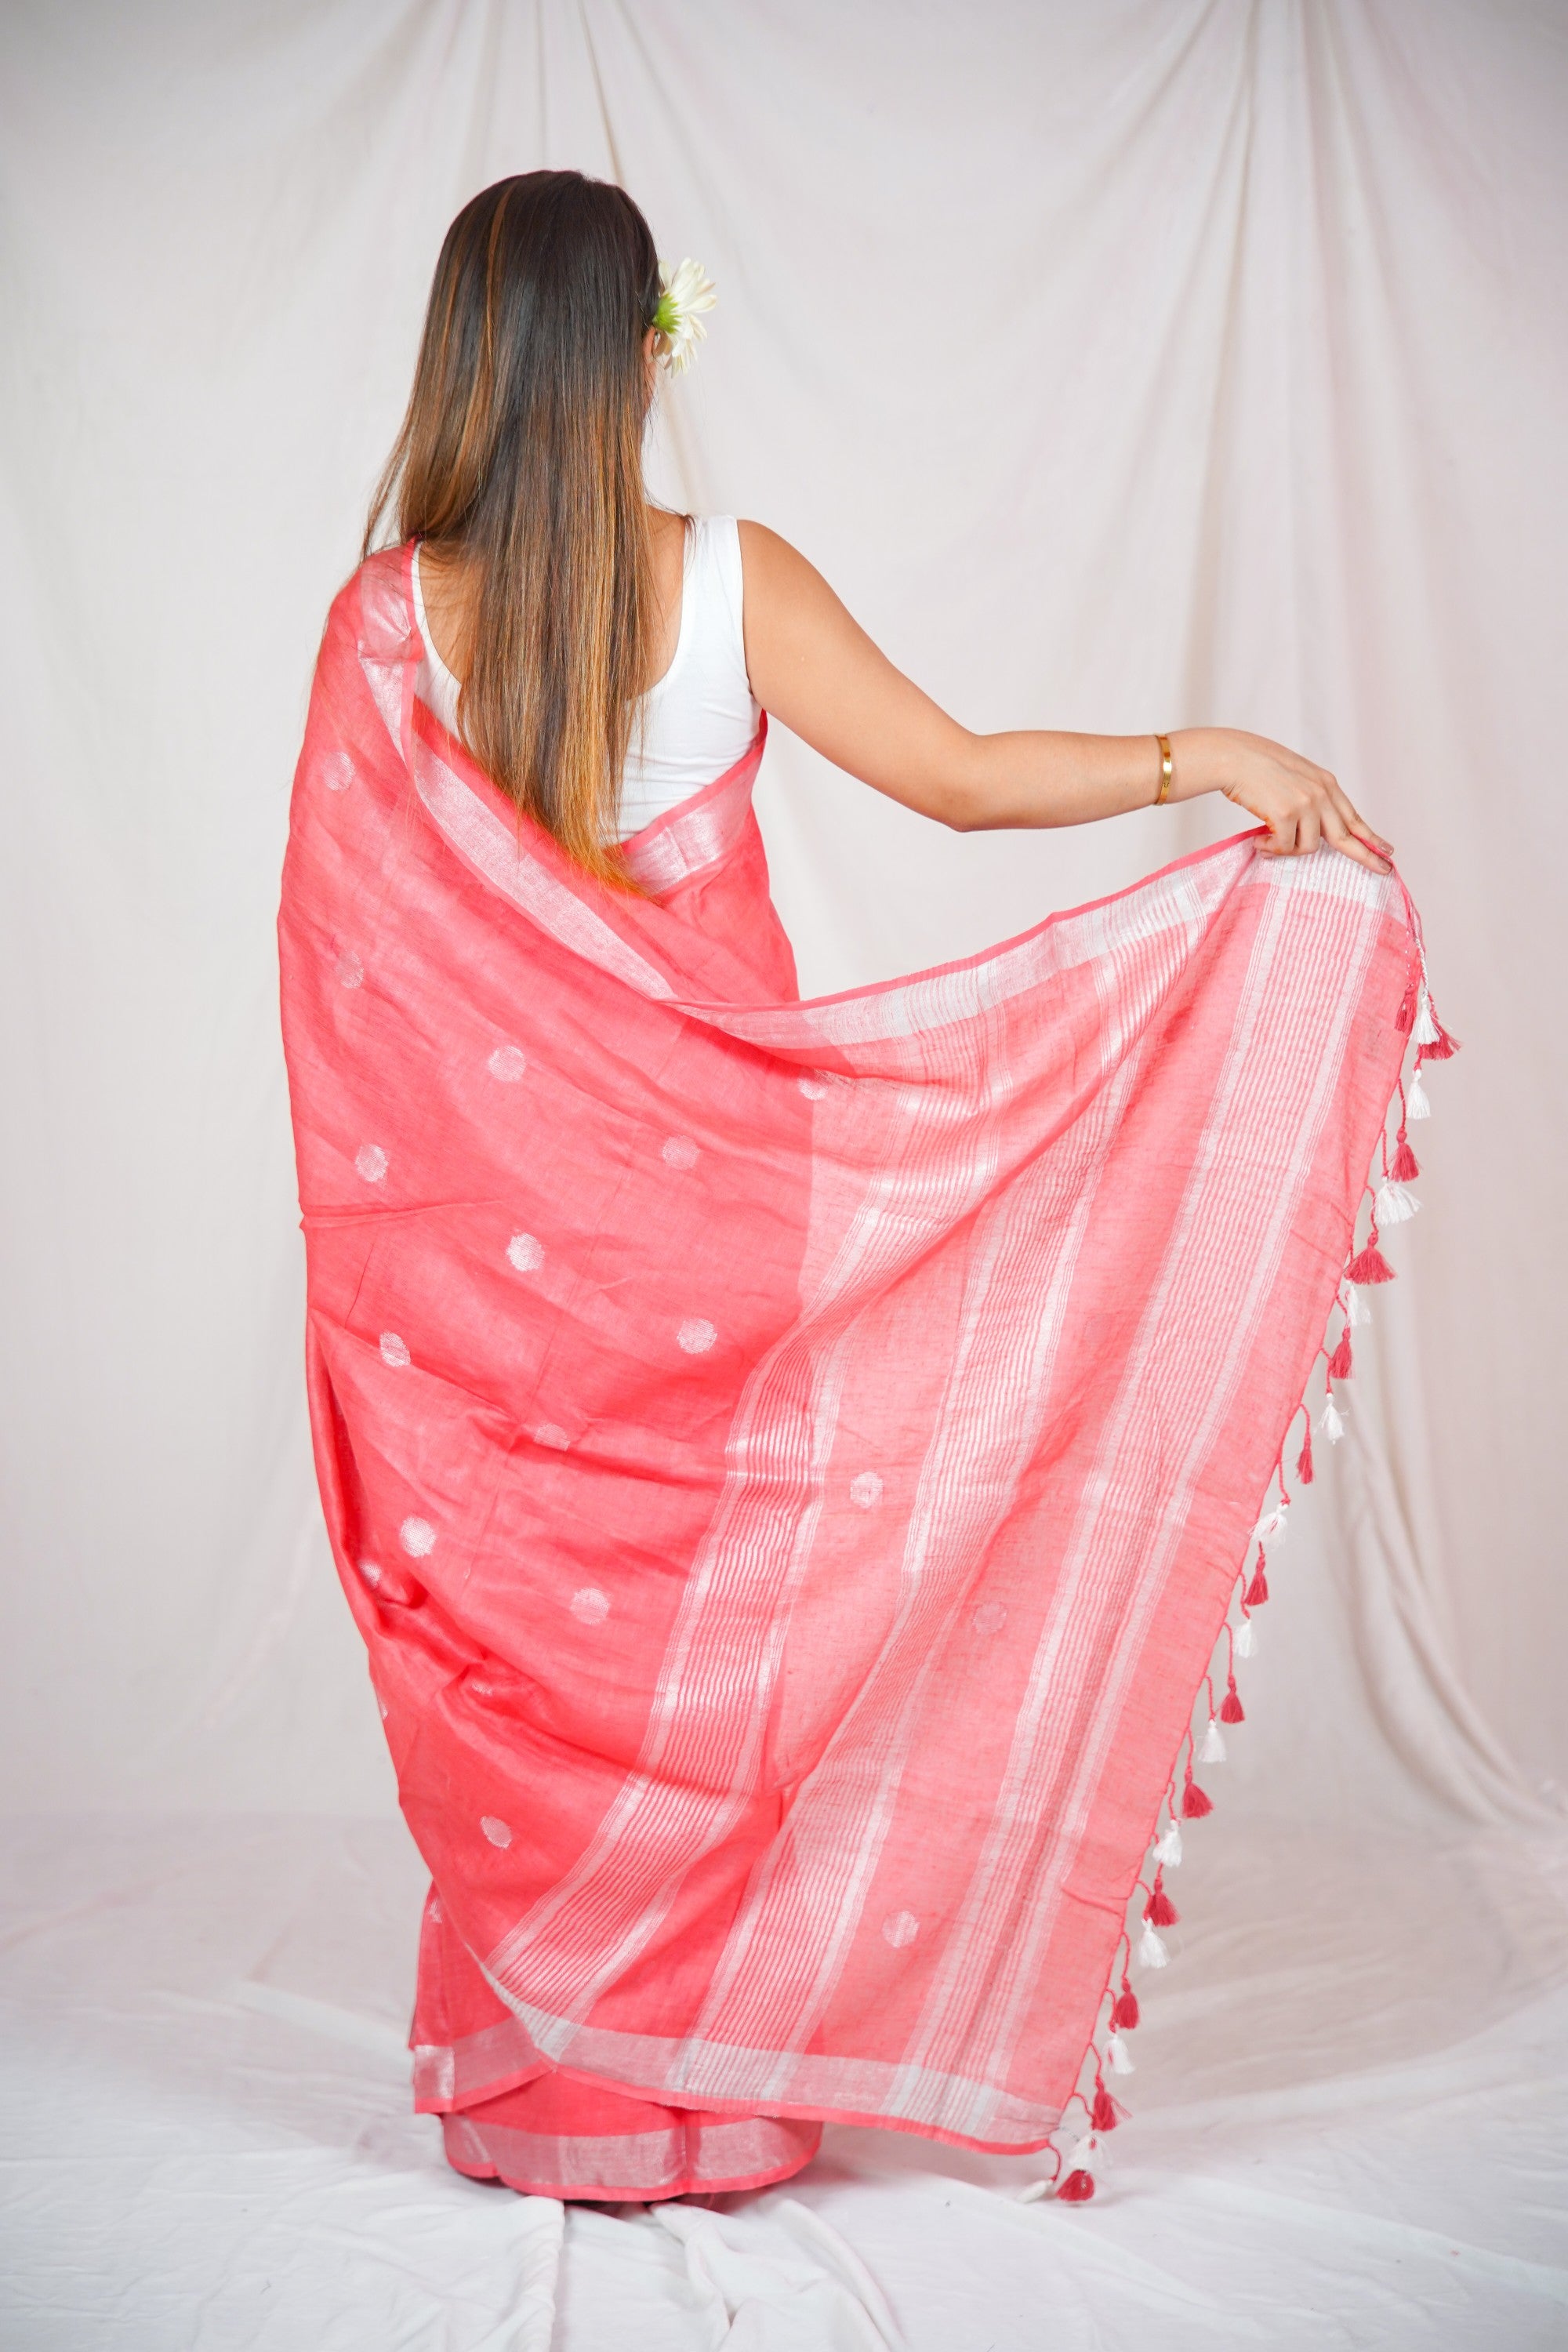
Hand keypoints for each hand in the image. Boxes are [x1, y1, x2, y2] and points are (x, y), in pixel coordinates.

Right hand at [1173, 728, 1392, 876]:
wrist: (1233, 757)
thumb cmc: (1257, 766)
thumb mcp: (1296, 776)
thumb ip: (1312, 797)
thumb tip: (1318, 828)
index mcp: (1325, 783)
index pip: (1353, 816)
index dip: (1371, 836)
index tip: (1388, 851)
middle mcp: (1321, 793)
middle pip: (1346, 835)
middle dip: (1367, 856)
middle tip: (1385, 871)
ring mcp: (1305, 804)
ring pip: (1310, 847)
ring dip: (1289, 850)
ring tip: (1268, 841)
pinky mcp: (1286, 814)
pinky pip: (1285, 847)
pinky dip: (1271, 849)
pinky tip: (1258, 841)